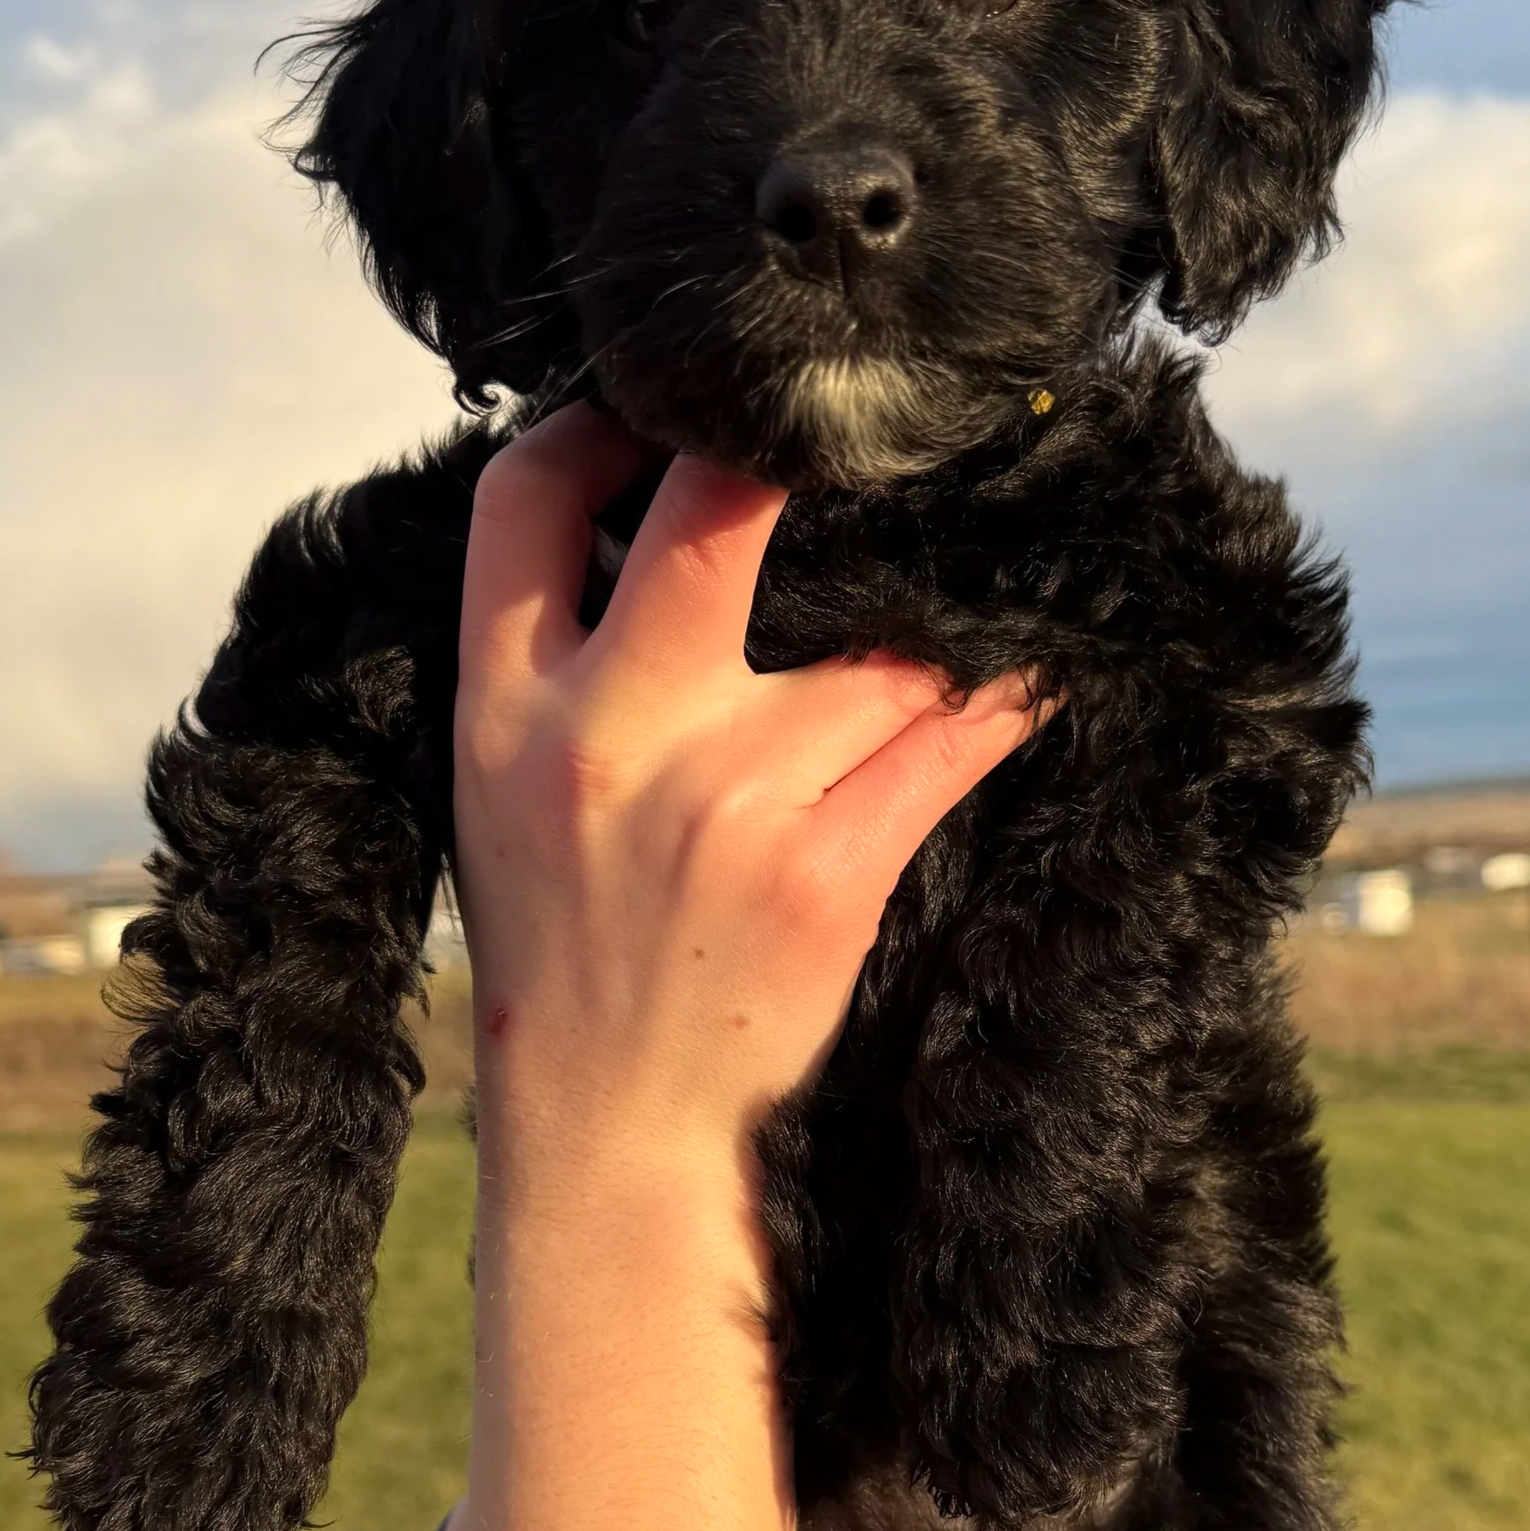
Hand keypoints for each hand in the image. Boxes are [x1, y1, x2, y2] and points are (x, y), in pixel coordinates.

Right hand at [452, 404, 1045, 1177]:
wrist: (613, 1127)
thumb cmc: (567, 948)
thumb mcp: (502, 792)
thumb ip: (555, 662)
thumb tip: (641, 512)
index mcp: (503, 711)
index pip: (523, 502)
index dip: (599, 420)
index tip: (664, 403)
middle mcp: (609, 738)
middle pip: (709, 515)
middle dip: (785, 462)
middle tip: (851, 439)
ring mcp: (726, 800)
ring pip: (873, 645)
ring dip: (915, 641)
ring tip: (945, 627)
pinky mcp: (829, 869)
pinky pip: (946, 739)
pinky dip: (995, 702)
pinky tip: (1028, 674)